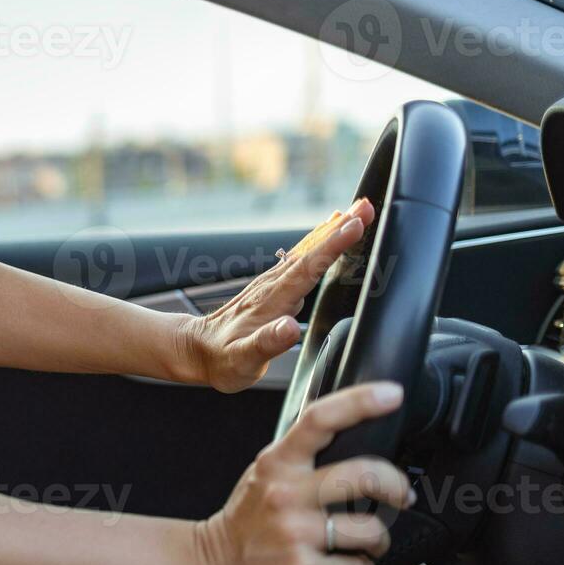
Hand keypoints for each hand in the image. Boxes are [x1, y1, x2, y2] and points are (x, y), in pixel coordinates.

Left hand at [182, 197, 375, 392]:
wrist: (197, 350)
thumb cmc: (222, 359)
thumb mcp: (243, 359)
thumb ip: (266, 343)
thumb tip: (291, 328)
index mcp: (271, 300)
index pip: (308, 268)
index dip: (333, 246)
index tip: (356, 226)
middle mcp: (272, 286)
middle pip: (312, 252)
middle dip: (340, 229)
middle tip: (367, 205)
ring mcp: (272, 284)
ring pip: (307, 251)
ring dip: (332, 231)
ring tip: (356, 211)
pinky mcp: (272, 287)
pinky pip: (301, 258)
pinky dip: (318, 242)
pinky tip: (326, 233)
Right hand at [190, 381, 413, 564]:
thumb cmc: (247, 520)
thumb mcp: (266, 474)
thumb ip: (301, 456)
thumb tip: (354, 437)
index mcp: (278, 463)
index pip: (320, 420)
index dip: (361, 402)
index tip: (392, 394)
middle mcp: (285, 494)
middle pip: (362, 475)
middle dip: (395, 486)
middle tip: (401, 495)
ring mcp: (294, 533)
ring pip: (370, 529)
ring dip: (378, 539)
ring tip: (366, 542)